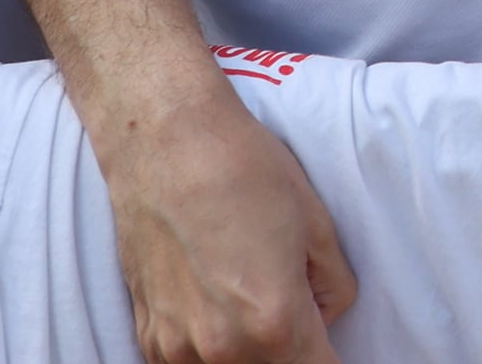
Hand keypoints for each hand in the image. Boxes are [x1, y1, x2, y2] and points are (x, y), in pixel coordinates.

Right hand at [99, 91, 358, 363]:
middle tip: (296, 310)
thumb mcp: (317, 226)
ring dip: (251, 351)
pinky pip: (190, 363)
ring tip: (249, 295)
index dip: (331, 357)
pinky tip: (216, 305)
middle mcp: (223, 347)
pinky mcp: (149, 334)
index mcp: (275, 322)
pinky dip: (210, 348)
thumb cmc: (243, 169)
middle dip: (293, 349)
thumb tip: (324, 316)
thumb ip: (332, 290)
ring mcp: (178, 346)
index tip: (329, 343)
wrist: (165, 141)